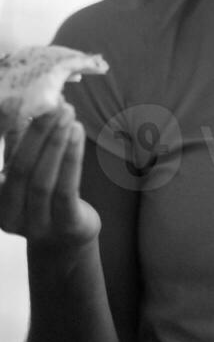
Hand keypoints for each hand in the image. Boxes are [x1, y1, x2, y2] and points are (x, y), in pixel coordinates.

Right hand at [0, 102, 100, 247]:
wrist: (65, 240)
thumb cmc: (44, 198)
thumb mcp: (26, 174)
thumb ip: (18, 145)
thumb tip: (17, 103)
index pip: (5, 163)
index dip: (17, 131)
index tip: (29, 101)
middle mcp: (11, 217)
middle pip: (22, 169)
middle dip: (38, 133)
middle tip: (55, 104)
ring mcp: (38, 225)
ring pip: (43, 179)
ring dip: (56, 142)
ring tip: (68, 114)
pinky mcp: (66, 226)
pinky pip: (67, 189)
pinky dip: (72, 157)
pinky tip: (77, 132)